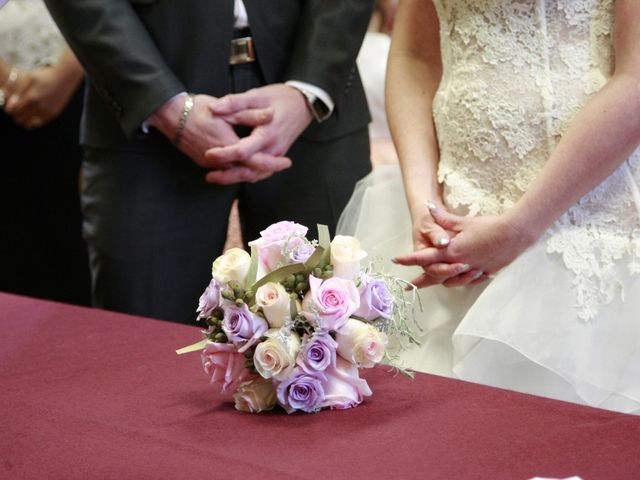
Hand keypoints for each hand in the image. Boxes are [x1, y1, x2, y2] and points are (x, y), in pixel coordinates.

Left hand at [5, 65, 77, 128]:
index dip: (9, 109)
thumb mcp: (28, 78)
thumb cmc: (45, 77)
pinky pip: (38, 123)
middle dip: (16, 114)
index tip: (11, 105)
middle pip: (19, 119)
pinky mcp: (52, 115)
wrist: (64, 79)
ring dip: (24, 119)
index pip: (12, 111)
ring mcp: (46, 112)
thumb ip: (18, 91)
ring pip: (28, 124)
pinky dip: (33, 120)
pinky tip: (34, 112)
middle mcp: (39, 107)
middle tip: (18, 108)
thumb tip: (10, 105)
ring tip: (25, 111)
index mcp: (31, 97)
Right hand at [147, 93, 271, 170]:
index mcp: (228, 146)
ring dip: (254, 171)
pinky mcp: (204, 163)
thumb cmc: (198, 108)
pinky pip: (227, 171)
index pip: (256, 161)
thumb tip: (271, 114)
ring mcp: (210, 164)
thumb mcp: (227, 108)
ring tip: (270, 166)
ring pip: (238, 174)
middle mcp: (219, 160)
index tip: (287, 162)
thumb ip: (250, 114)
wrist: (170, 115)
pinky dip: (240, 169)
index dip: (273, 163)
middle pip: (249, 173)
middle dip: (267, 170)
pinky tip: (250, 164)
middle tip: (282, 164)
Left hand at [203, 84, 311, 183]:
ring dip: (235, 179)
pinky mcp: (276, 157)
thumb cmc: (280, 98)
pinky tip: (233, 175)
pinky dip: (247, 176)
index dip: (224, 154)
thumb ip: (234, 102)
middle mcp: (273, 149)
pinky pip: (261, 172)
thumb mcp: (257, 95)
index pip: (243, 151)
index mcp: (267, 134)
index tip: (208, 154)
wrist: (304, 104)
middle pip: (249, 171)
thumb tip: (213, 109)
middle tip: (208, 176)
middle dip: (227, 176)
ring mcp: (276, 155)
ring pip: (255, 175)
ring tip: (215, 178)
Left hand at [395, 206, 536, 287]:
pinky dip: (461, 280)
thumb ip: (444, 218)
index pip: (425, 257)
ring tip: (433, 283)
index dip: (409, 259)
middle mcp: (460, 264)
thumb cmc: (490, 226)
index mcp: (452, 251)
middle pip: (436, 276)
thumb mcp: (464, 222)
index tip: (396, 261)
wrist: (516, 234)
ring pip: (453, 281)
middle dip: (422, 280)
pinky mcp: (486, 272)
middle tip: (410, 285)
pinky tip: (459, 278)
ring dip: (441, 281)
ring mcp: (474, 270)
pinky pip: (470, 280)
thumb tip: (428, 207)